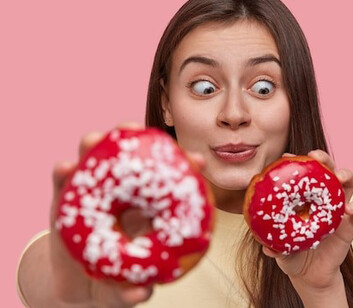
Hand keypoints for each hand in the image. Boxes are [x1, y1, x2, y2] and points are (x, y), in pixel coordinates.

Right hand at [49, 122, 206, 307]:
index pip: (164, 182)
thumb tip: (142, 292)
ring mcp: (92, 195)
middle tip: (133, 130)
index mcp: (145, 208)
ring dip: (93, 147)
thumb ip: (134, 284)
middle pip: (126, 161)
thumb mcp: (128, 278)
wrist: (82, 282)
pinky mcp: (64, 202)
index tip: (196, 160)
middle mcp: (121, 195)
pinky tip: (64, 167)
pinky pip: (62, 184)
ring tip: (94, 141)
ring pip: (93, 164)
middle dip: (130, 140)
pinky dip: (63, 173)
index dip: (181, 167)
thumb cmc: (117, 274)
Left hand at [262, 150, 352, 290]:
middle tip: (316, 156)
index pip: (301, 174)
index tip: (286, 157)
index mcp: (301, 199)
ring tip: (340, 177)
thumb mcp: (279, 249)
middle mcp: (320, 199)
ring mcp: (337, 210)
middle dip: (323, 159)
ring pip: (346, 184)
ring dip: (345, 175)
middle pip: (326, 170)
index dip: (295, 162)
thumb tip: (266, 248)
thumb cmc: (290, 253)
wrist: (309, 274)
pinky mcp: (350, 225)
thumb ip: (274, 246)